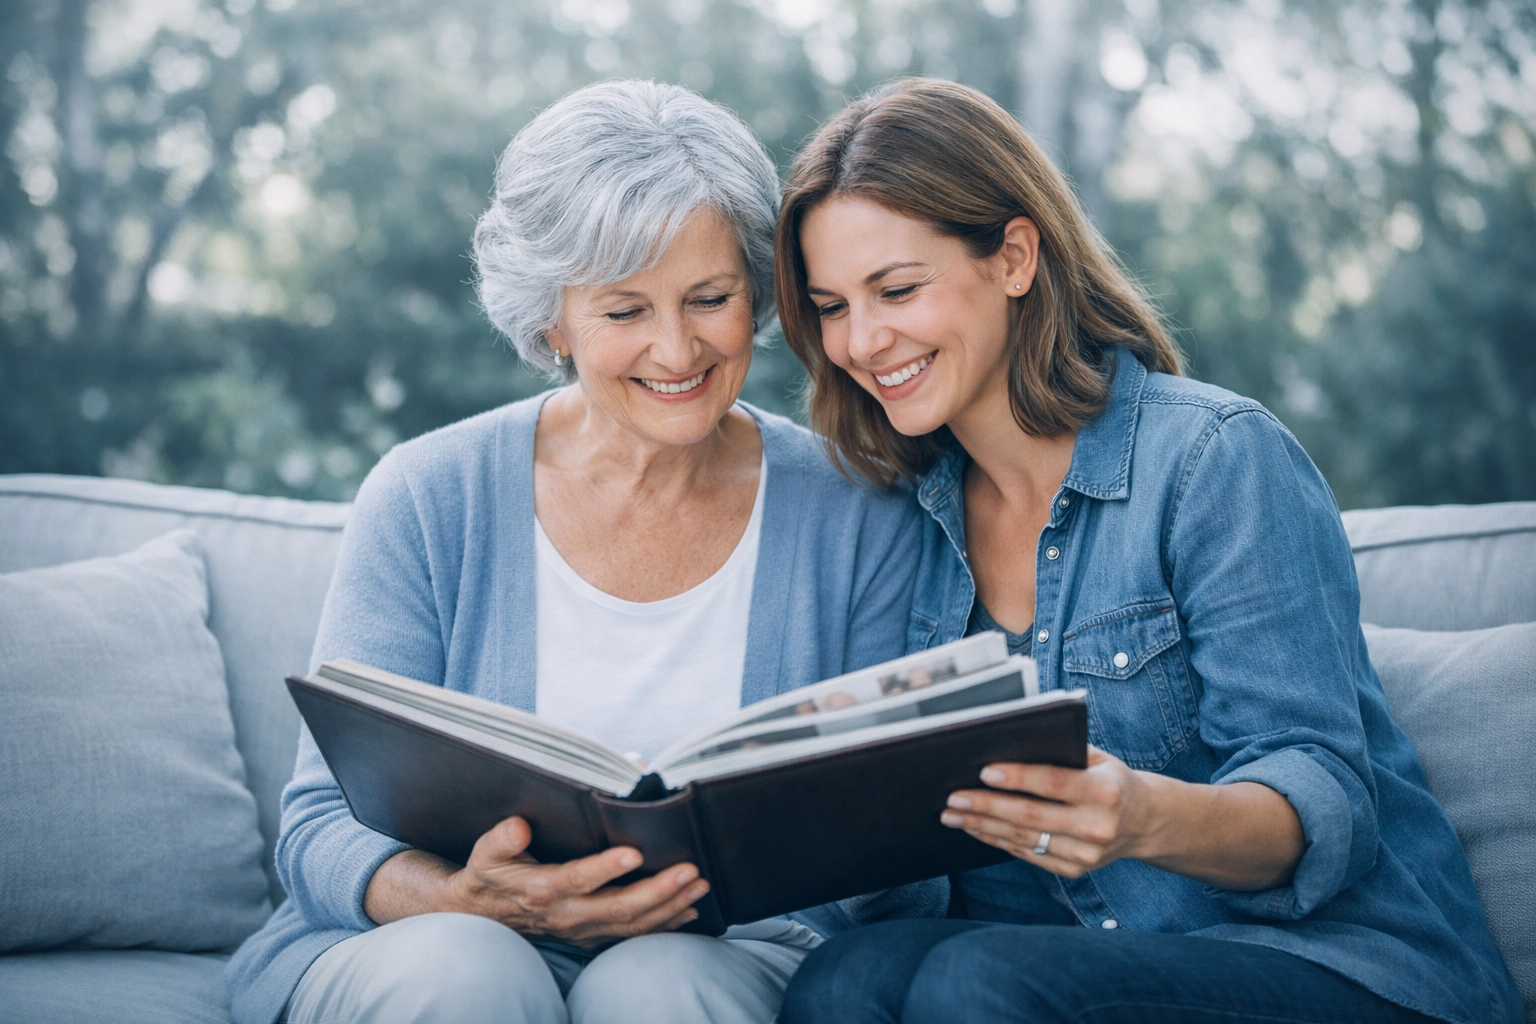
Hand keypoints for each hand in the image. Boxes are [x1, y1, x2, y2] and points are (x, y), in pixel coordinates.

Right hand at [446, 816, 710, 947]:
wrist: (482, 913)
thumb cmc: (491, 873)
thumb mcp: (486, 852)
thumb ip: (502, 838)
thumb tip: (519, 825)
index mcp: (542, 889)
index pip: (579, 879)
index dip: (606, 867)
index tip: (635, 851)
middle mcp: (566, 914)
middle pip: (619, 906)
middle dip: (659, 889)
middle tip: (691, 869)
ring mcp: (583, 930)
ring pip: (633, 924)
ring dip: (670, 906)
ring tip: (700, 886)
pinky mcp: (592, 936)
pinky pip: (633, 935)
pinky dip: (664, 925)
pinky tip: (689, 910)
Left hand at [939, 747, 1305, 889]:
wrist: (1147, 822)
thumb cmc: (1111, 779)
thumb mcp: (1098, 758)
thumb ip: (1061, 753)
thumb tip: (1006, 742)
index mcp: (1106, 791)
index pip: (1053, 783)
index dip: (1017, 777)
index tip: (982, 772)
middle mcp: (1097, 826)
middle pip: (1031, 816)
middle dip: (986, 807)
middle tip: (952, 798)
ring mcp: (1086, 854)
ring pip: (1024, 839)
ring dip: (983, 827)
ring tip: (952, 815)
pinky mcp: (1075, 870)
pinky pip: (1029, 854)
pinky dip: (998, 841)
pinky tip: (976, 829)